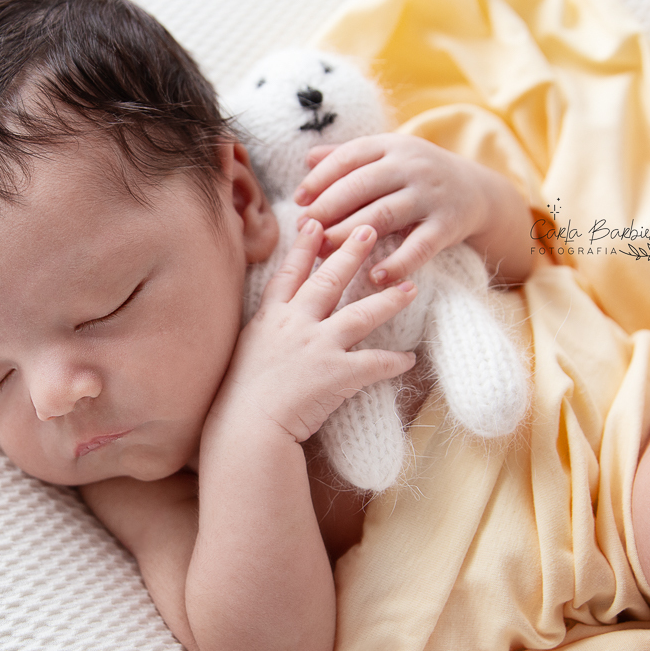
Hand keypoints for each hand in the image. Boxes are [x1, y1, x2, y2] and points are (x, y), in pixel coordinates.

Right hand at [217, 220, 417, 443]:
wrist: (245, 428)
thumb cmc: (239, 399)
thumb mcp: (246, 353)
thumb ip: (264, 334)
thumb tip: (276, 327)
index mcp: (269, 318)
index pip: (289, 273)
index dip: (303, 246)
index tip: (315, 222)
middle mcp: (294, 324)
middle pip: (328, 280)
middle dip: (352, 252)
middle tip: (371, 229)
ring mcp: (316, 346)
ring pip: (360, 314)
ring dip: (388, 298)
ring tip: (410, 285)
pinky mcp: (336, 373)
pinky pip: (374, 363)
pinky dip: (393, 362)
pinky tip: (409, 358)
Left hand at [293, 133, 496, 285]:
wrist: (477, 191)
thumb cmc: (417, 176)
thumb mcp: (388, 157)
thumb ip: (349, 157)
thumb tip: (307, 159)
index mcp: (392, 147)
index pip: (349, 158)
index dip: (320, 179)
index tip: (299, 201)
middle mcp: (411, 166)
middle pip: (361, 186)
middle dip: (328, 209)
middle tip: (305, 230)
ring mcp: (431, 195)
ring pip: (383, 215)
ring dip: (349, 236)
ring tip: (325, 253)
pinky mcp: (447, 225)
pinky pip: (419, 247)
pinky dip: (396, 263)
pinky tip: (374, 277)